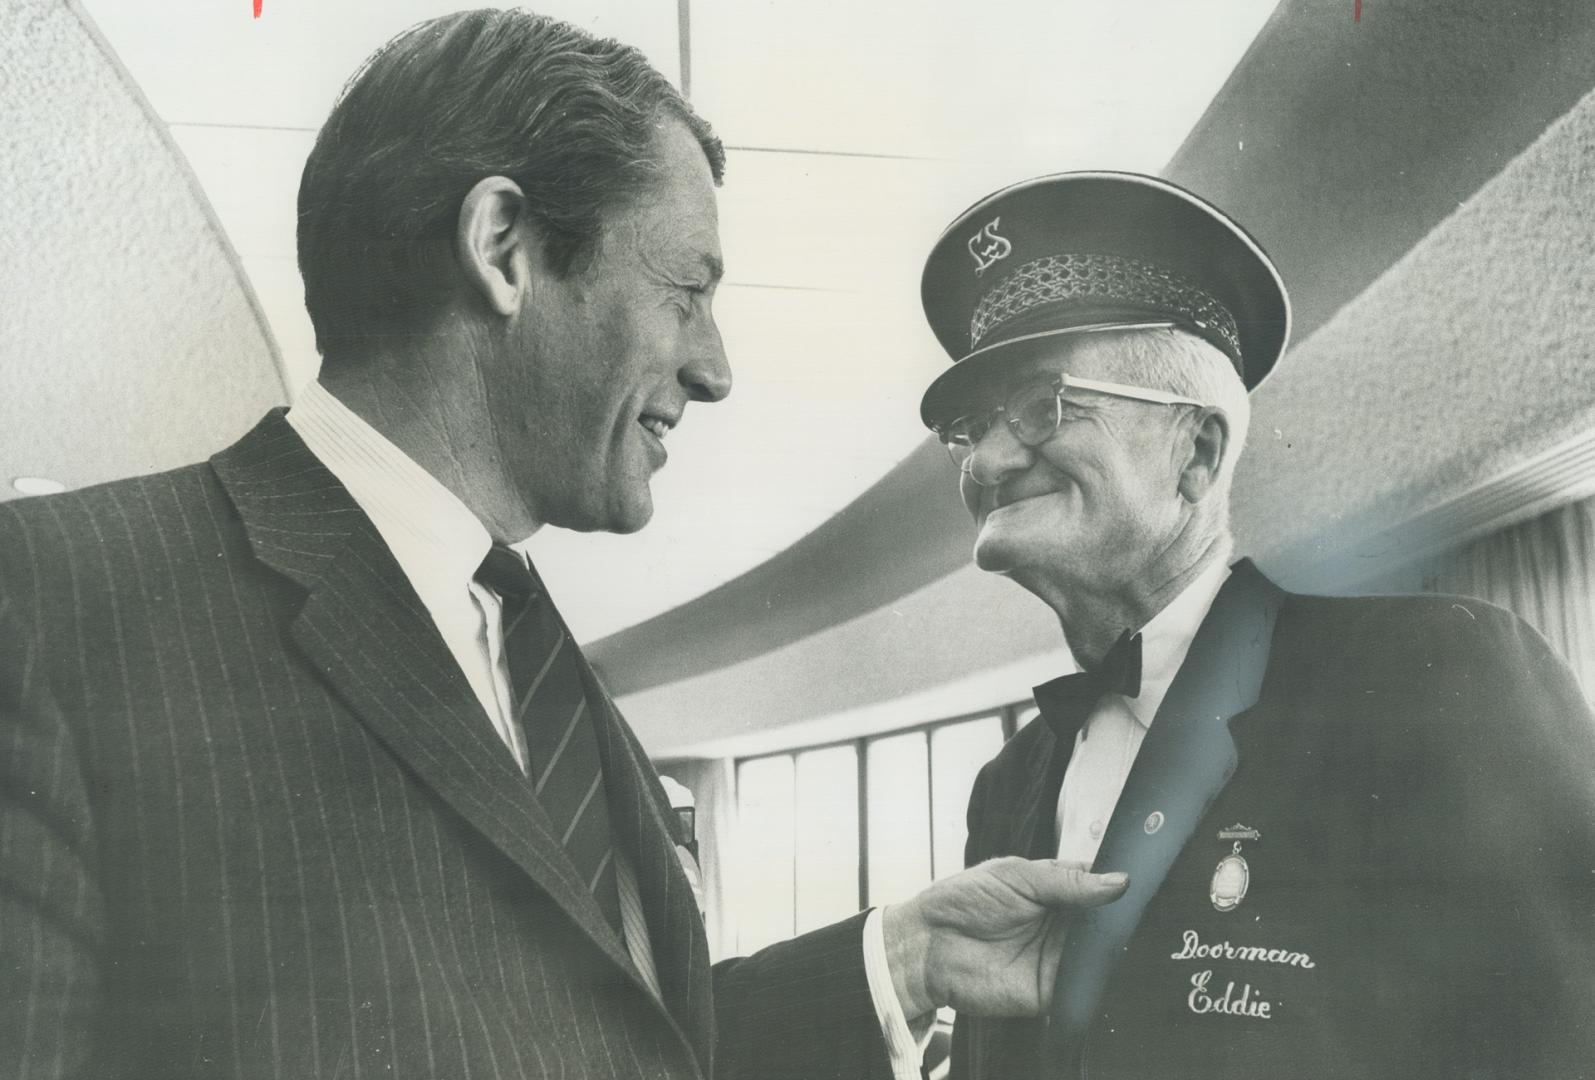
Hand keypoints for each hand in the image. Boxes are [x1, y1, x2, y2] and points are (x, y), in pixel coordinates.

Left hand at [881, 857, 1127, 1018]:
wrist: (929, 945)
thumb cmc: (965, 900)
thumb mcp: (1018, 876)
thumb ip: (1068, 881)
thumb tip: (1120, 881)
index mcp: (1058, 892)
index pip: (1103, 888)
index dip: (1124, 887)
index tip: (1146, 883)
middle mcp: (1065, 926)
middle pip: (1110, 925)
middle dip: (1128, 921)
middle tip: (1147, 913)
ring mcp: (1061, 959)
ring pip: (1104, 958)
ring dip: (1118, 951)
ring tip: (1132, 938)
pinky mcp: (1052, 992)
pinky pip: (1085, 990)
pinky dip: (1099, 983)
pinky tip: (1110, 969)